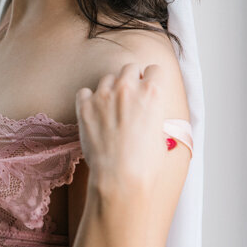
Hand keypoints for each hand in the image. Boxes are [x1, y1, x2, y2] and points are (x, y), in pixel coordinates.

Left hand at [75, 62, 170, 195]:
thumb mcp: (162, 134)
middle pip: (129, 69)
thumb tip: (151, 115)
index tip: (147, 88)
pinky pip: (85, 92)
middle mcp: (128, 88)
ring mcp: (104, 96)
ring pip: (107, 78)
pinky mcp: (85, 107)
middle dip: (131, 80)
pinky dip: (89, 99)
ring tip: (111, 109)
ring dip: (110, 89)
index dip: (151, 80)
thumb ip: (155, 115)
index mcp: (152, 92)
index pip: (153, 69)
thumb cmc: (145, 163)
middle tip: (129, 98)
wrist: (120, 177)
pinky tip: (94, 113)